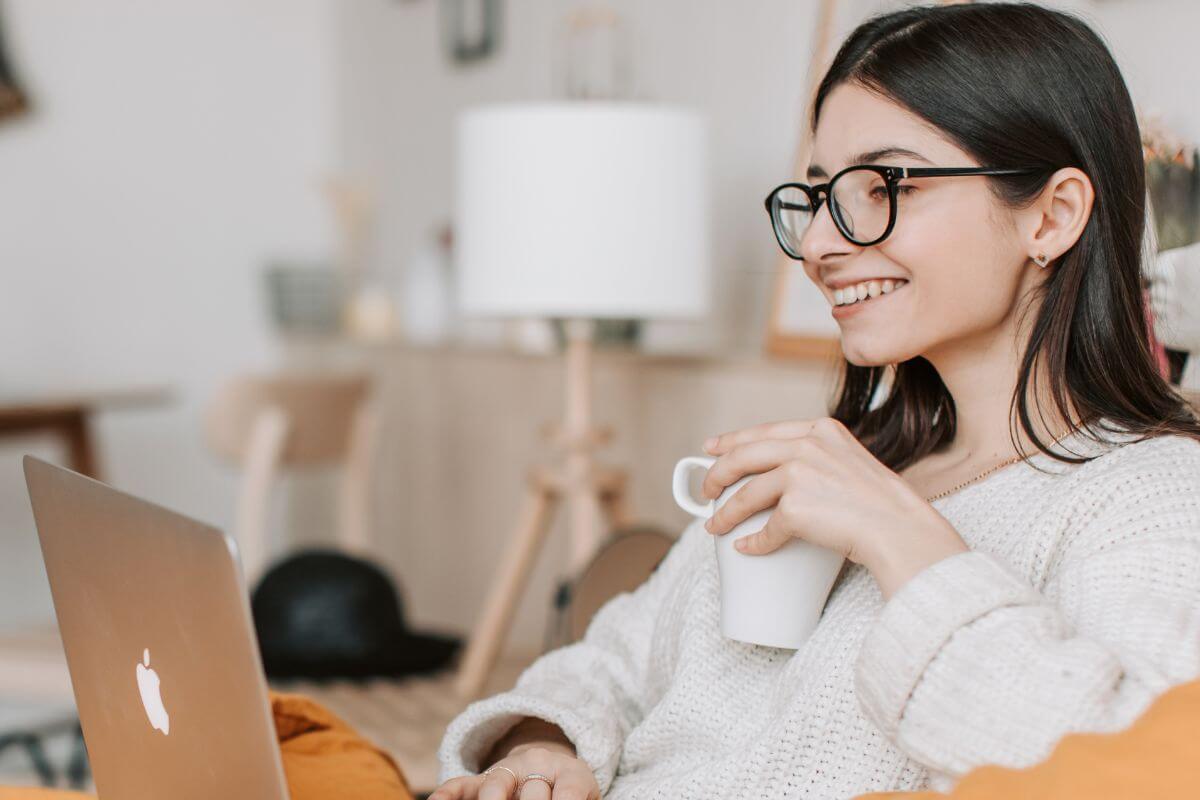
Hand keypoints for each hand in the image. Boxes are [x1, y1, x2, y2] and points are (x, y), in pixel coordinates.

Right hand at [429, 743, 599, 799]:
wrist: (551, 770)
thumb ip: (570, 798)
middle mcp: (537, 766)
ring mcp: (507, 774)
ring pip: (496, 785)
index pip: (570, 791)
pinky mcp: (481, 783)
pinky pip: (461, 785)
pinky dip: (448, 794)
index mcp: (571, 773)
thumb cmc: (569, 793)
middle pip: (534, 790)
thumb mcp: (580, 795)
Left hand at [700, 416, 967, 598]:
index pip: (765, 431)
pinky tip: (747, 548)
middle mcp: (808, 445)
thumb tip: (783, 476)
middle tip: (706, 490)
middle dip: (717, 473)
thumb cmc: (883, 506)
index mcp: (822, 430)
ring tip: (714, 525)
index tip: (711, 448)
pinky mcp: (796, 506)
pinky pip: (765, 529)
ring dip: (725, 513)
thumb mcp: (852, 462)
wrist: (902, 529)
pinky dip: (753, 542)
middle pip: (744, 455)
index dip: (732, 440)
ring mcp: (800, 473)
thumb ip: (821, 459)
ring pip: (746, 494)